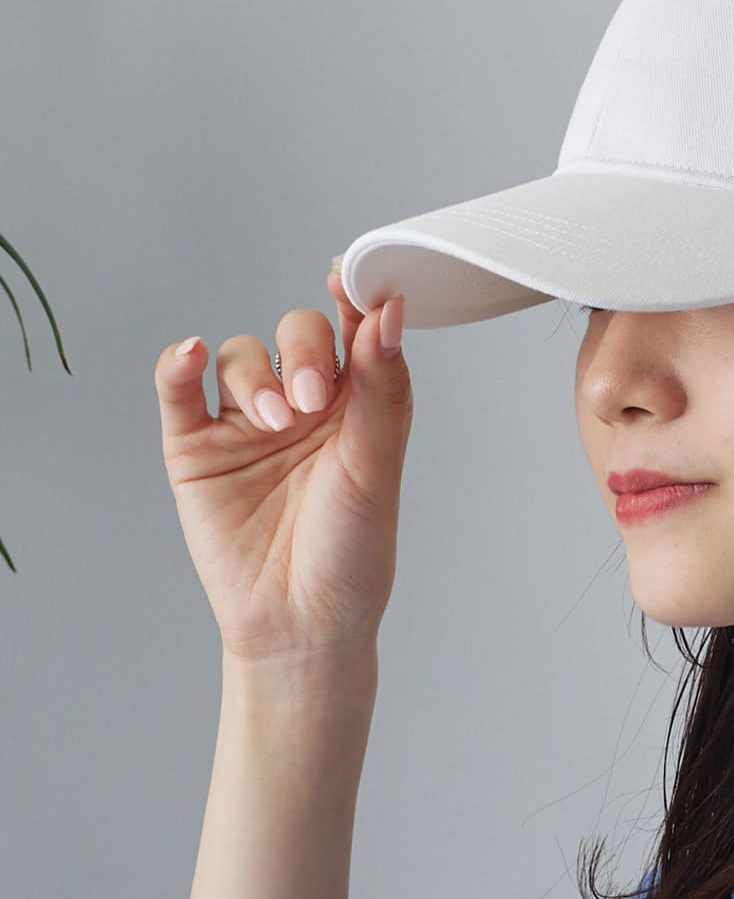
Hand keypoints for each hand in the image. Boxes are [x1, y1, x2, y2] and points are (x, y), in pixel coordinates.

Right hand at [153, 260, 413, 667]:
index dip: (353, 297)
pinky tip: (193, 356)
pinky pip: (177, 389)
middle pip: (295, 335)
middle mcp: (301, 405)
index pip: (353, 331)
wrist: (301, 622)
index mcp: (356, 405)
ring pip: (239, 357)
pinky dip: (180, 364)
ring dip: (253, 375)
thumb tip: (391, 311)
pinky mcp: (194, 447)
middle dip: (302, 353)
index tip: (350, 276)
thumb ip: (381, 387)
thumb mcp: (375, 466)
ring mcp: (245, 423)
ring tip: (274, 421)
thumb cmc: (351, 552)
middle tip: (311, 401)